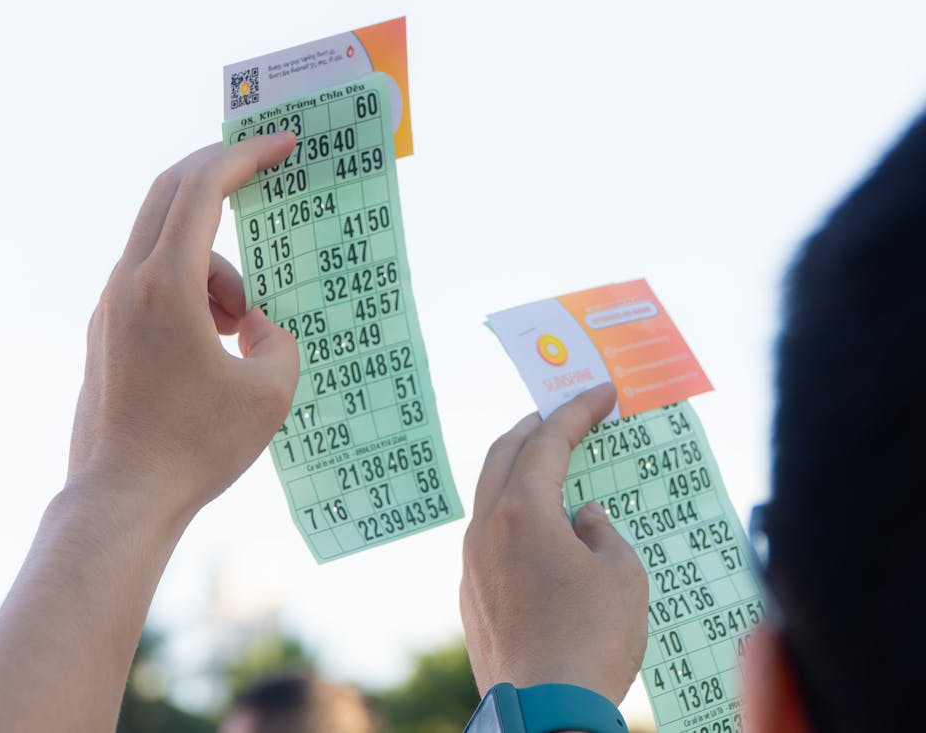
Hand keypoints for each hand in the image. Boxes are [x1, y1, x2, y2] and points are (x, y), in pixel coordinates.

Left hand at [67, 133, 300, 519]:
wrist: (120, 498)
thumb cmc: (195, 447)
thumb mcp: (270, 392)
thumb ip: (281, 342)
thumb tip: (258, 328)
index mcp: (165, 286)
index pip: (202, 190)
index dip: (244, 157)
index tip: (281, 144)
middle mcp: (127, 285)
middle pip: (168, 194)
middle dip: (218, 173)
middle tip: (261, 170)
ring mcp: (109, 309)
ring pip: (165, 247)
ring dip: (214, 262)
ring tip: (243, 325)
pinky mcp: (105, 334)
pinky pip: (152, 283)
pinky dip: (191, 289)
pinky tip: (213, 344)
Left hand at [460, 383, 646, 703]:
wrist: (545, 711)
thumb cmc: (591, 641)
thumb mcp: (622, 575)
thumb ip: (603, 532)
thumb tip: (582, 516)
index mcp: (522, 512)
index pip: (548, 442)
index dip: (577, 411)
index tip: (601, 392)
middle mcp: (485, 530)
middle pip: (502, 456)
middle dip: (533, 429)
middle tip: (560, 415)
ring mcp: (471, 565)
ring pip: (489, 499)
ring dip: (518, 474)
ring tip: (551, 470)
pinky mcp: (471, 599)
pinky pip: (488, 540)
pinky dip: (513, 519)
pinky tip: (540, 536)